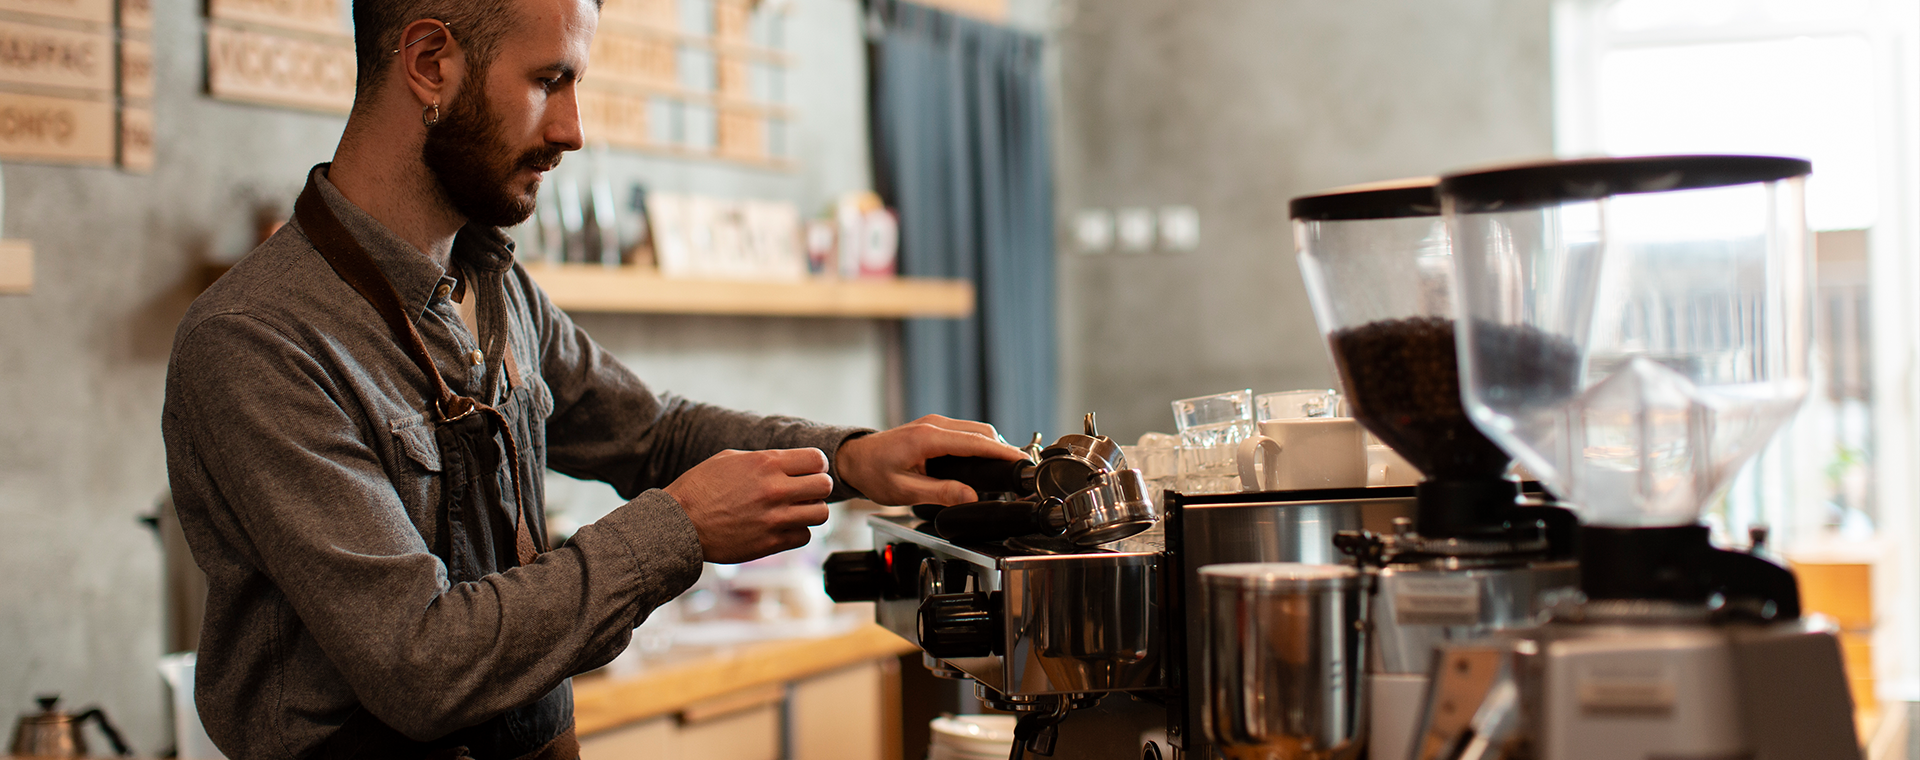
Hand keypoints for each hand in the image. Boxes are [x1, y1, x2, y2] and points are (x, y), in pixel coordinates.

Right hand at [664, 448, 832, 563]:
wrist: (679, 524)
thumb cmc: (700, 488)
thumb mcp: (729, 459)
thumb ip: (764, 458)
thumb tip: (788, 461)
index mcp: (766, 463)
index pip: (817, 459)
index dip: (815, 465)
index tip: (807, 471)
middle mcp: (775, 489)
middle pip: (825, 486)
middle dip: (817, 488)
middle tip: (804, 492)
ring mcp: (775, 518)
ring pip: (821, 514)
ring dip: (811, 511)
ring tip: (795, 511)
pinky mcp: (771, 543)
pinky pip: (804, 537)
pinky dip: (797, 533)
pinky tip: (781, 528)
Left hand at [835, 414, 1029, 505]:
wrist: (854, 459)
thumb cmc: (874, 474)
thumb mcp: (904, 491)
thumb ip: (940, 493)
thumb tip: (970, 497)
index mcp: (927, 438)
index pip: (975, 442)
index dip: (1003, 453)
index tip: (1022, 462)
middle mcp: (933, 425)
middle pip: (982, 432)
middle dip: (1004, 450)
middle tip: (1020, 471)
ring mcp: (934, 423)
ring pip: (976, 430)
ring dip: (993, 446)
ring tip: (1008, 468)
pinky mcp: (934, 427)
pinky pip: (966, 432)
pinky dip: (981, 444)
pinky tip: (987, 460)